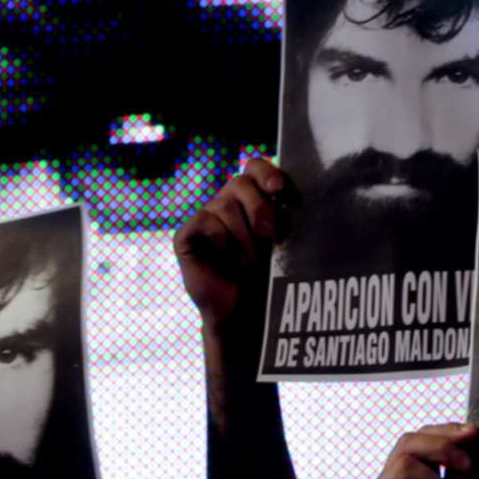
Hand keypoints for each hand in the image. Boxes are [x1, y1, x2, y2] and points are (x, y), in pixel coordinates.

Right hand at [173, 156, 285, 330]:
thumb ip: (281, 215)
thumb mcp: (280, 242)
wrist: (242, 311)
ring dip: (242, 236)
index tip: (278, 188)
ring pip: (224, 205)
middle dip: (258, 206)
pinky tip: (224, 260)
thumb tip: (292, 197)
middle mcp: (225, 202)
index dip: (265, 171)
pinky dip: (220, 242)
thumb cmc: (265, 275)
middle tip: (268, 233)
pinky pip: (205, 222)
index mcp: (251, 198)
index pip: (254, 167)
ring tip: (249, 262)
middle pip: (239, 182)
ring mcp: (204, 217)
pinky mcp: (186, 235)